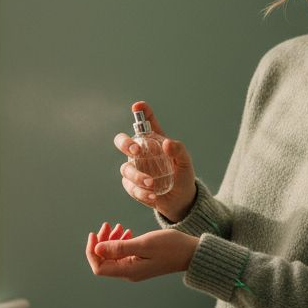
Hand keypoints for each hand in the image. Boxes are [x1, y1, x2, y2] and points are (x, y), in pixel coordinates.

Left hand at [84, 222, 198, 282]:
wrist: (191, 253)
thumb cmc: (171, 247)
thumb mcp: (144, 244)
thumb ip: (120, 248)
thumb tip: (97, 249)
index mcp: (128, 271)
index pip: (99, 267)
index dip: (92, 251)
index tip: (94, 233)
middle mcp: (129, 273)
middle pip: (104, 261)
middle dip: (102, 242)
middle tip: (108, 224)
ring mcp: (135, 269)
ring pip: (113, 256)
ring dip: (111, 240)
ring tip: (118, 226)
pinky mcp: (140, 263)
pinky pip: (123, 254)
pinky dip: (121, 241)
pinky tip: (127, 231)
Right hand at [114, 101, 196, 220]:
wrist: (180, 199)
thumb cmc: (182, 175)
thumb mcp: (185, 161)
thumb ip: (178, 149)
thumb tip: (166, 143)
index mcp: (153, 141)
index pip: (145, 121)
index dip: (140, 111)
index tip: (137, 107)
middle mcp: (140, 153)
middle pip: (122, 141)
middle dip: (125, 143)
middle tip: (136, 150)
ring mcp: (135, 169)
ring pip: (125, 168)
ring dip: (137, 176)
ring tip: (152, 184)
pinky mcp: (133, 186)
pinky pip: (130, 187)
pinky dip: (141, 192)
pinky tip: (153, 197)